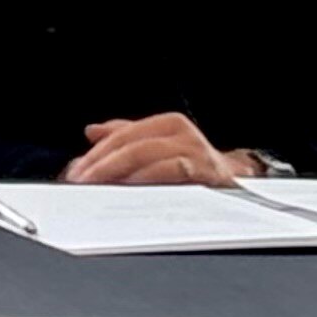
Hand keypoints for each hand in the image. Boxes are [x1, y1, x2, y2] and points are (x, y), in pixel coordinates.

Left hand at [64, 114, 253, 185]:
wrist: (239, 183)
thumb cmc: (195, 165)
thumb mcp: (160, 145)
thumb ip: (126, 136)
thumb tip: (92, 132)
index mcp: (167, 124)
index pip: (122, 135)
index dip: (97, 154)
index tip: (77, 172)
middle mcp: (182, 134)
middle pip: (132, 145)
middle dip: (102, 166)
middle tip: (81, 183)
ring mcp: (196, 152)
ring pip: (149, 157)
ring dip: (120, 175)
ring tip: (99, 189)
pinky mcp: (207, 173)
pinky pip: (172, 173)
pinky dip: (148, 181)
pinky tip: (131, 192)